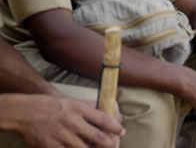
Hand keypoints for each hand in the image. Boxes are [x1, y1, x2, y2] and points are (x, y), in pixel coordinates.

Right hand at [9, 94, 123, 147]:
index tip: (121, 131)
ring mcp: (63, 136)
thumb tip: (106, 109)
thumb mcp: (72, 101)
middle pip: (98, 137)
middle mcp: (73, 122)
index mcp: (79, 109)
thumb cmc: (51, 106)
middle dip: (110, 144)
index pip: (103, 119)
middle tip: (114, 146)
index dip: (115, 127)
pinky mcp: (53, 146)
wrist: (26, 112)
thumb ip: (90, 106)